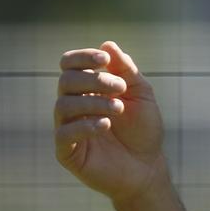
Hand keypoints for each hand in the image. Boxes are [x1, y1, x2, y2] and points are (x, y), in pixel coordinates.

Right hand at [53, 41, 165, 201]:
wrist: (147, 166)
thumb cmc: (143, 129)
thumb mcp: (141, 95)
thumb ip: (126, 70)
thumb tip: (108, 44)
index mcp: (87, 88)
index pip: (70, 64)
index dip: (83, 57)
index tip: (104, 59)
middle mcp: (73, 105)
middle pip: (66, 81)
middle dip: (94, 80)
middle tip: (121, 88)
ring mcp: (67, 128)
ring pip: (63, 105)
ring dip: (93, 102)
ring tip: (119, 109)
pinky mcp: (66, 151)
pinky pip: (64, 133)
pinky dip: (84, 125)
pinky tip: (105, 125)